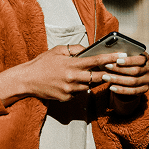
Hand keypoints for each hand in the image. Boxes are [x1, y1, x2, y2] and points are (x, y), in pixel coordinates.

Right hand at [0, 45, 122, 104]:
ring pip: (88, 86)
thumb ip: (74, 49)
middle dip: (106, 74)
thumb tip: (87, 50)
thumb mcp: (57, 51)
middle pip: (98, 78)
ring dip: (90, 81)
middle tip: (111, 70)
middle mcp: (73, 78)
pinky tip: (69, 82)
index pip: (96, 61)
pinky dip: (78, 87)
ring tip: (82, 74)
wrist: (27, 80)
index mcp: (71, 64)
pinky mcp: (66, 98)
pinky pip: (78, 92)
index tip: (121, 56)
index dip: (110, 59)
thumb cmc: (42, 63)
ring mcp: (70, 90)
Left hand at [100, 51, 148, 112]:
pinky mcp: (145, 89)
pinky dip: (121, 90)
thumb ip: (122, 55)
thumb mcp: (126, 57)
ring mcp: (148, 80)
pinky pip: (133, 91)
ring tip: (106, 77)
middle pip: (135, 71)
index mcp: (146, 58)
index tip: (117, 60)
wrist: (131, 75)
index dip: (129, 61)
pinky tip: (112, 87)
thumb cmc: (126, 63)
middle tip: (107, 67)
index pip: (139, 59)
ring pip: (133, 81)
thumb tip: (112, 54)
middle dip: (119, 69)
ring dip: (118, 80)